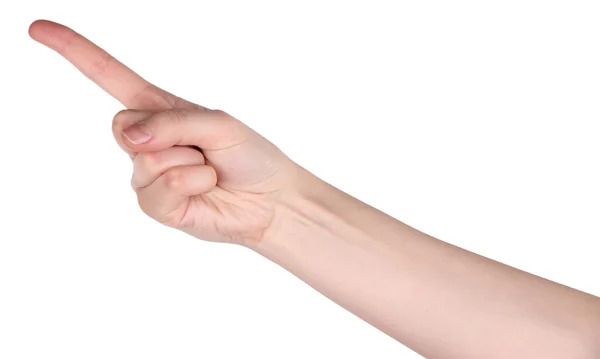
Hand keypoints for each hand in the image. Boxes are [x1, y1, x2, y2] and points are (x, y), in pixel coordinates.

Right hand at [29, 20, 298, 244]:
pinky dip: (191, 184)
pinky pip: (158, 189)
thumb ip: (171, 123)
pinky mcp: (156, 205)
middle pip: (121, 124)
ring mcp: (149, 175)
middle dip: (164, 133)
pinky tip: (205, 187)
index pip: (110, 77)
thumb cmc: (249, 155)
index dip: (76, 52)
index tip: (39, 29)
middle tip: (199, 147)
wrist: (271, 200)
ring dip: (187, 162)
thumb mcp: (218, 123)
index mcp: (160, 109)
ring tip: (207, 170)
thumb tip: (128, 137)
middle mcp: (148, 141)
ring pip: (143, 161)